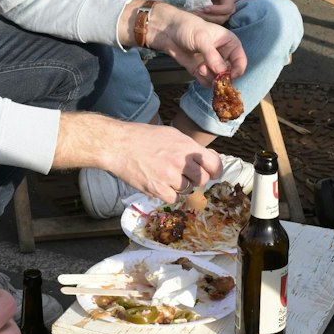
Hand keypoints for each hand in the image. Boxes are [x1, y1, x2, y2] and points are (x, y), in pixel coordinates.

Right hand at [104, 118, 222, 205]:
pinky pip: (173, 199)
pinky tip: (160, 185)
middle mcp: (181, 161)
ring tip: (167, 177)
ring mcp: (169, 176)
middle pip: (202, 180)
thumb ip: (188, 147)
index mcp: (186, 146)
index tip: (212, 174)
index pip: (214, 163)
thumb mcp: (171, 134)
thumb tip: (204, 159)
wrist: (119, 145)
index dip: (215, 171)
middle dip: (196, 179)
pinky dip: (169, 195)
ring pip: (188, 190)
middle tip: (185, 176)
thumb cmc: (142, 137)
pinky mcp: (157, 188)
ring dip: (181, 187)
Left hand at [144, 2, 245, 81]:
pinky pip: (208, 81)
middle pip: (230, 73)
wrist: (168, 31)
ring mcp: (212, 64)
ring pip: (219, 80)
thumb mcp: (201, 39)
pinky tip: (197, 71)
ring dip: (211, 78)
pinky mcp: (201, 70)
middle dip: (221, 77)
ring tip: (201, 69)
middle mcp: (224, 55)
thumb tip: (222, 72)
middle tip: (212, 74)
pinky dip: (203, 80)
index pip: (240, 61)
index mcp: (230, 43)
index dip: (237, 70)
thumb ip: (212, 56)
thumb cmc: (188, 28)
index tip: (228, 76)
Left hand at [194, 0, 235, 24]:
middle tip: (197, 12)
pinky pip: (212, 23)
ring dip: (205, 19)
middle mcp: (229, 10)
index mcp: (230, 0)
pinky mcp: (218, 20)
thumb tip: (201, 0)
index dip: (216, 10)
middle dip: (208, 16)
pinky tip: (196, 16)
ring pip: (216, 22)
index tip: (205, 8)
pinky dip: (204, 20)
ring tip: (195, 14)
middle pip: (221, 18)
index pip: (226, 8)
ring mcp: (224, 16)